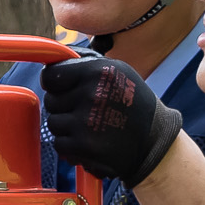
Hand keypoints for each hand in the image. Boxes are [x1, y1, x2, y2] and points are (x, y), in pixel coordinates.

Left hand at [40, 54, 185, 188]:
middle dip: (63, 106)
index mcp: (97, 71)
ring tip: (89, 126)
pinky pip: (59, 143)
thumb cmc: (132, 102)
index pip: (51, 75)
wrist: (154, 141)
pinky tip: (89, 141)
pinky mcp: (84, 146)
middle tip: (85, 110)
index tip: (61, 88)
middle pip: (51, 100)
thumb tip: (52, 57)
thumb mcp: (117, 70)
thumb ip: (84, 62)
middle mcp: (91, 94)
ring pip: (53, 123)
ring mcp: (86, 122)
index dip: (54, 82)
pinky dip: (70, 146)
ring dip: (66, 127)